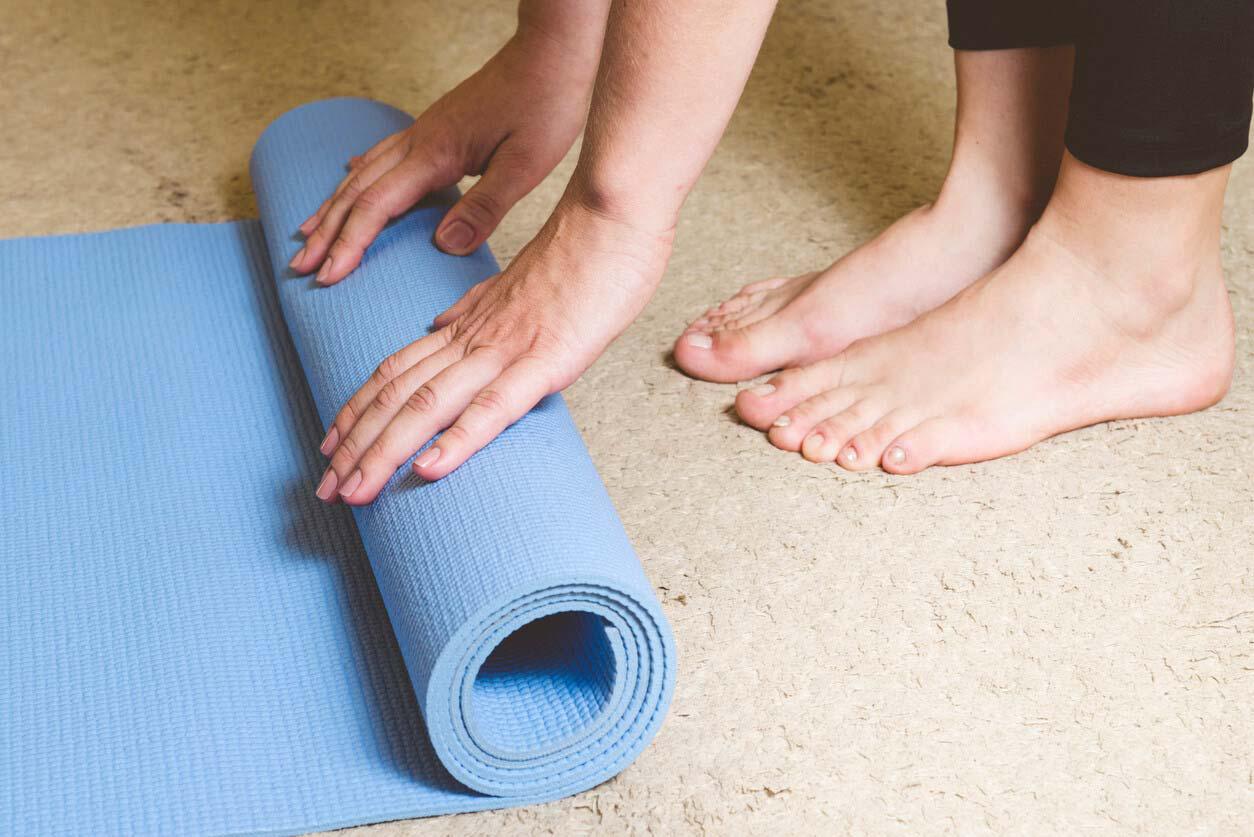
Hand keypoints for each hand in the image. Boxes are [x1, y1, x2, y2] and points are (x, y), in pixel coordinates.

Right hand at [290, 28, 599, 285]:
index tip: (328, 276)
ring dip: (334, 206)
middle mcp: (420, 141)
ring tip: (308, 232)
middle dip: (327, 232)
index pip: (376, 206)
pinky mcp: (436, 128)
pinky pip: (383, 155)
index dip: (349, 244)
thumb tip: (444, 244)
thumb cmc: (545, 105)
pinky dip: (358, 174)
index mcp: (436, 154)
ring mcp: (424, 131)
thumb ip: (485, 206)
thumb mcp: (526, 165)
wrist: (551, 53)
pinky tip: (348, 177)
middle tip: (301, 267)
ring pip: (364, 172)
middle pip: (357, 191)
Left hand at [313, 201, 673, 503]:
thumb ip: (475, 309)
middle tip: (323, 490)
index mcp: (467, 324)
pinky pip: (493, 406)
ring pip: (428, 404)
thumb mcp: (515, 285)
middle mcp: (473, 339)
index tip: (329, 445)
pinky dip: (456, 441)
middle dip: (356, 446)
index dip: (357, 409)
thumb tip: (441, 324)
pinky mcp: (545, 362)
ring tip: (353, 492)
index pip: (396, 370)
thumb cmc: (579, 254)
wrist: (612, 217)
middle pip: (397, 395)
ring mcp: (506, 351)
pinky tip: (427, 470)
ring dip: (384, 452)